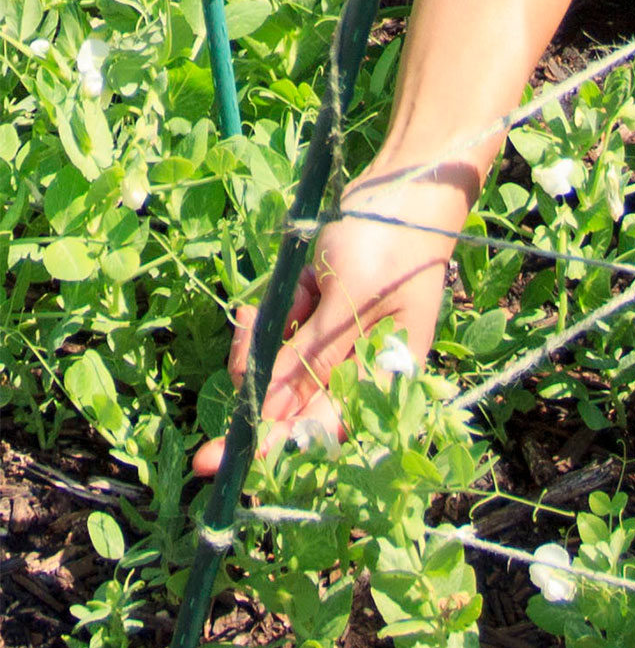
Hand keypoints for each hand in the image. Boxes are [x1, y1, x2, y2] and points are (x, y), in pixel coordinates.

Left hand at [191, 161, 476, 475]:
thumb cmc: (390, 246)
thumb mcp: (348, 303)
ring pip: (282, 363)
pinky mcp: (324, 310)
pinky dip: (275, 315)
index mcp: (382, 375)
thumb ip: (309, 358)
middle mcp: (360, 364)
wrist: (406, 186)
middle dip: (260, 377)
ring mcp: (340, 337)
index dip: (269, 446)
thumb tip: (270, 414)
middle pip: (294, 400)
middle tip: (244, 338)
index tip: (215, 461)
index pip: (320, 429)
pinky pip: (285, 330)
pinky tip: (278, 294)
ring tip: (269, 305)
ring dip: (265, 340)